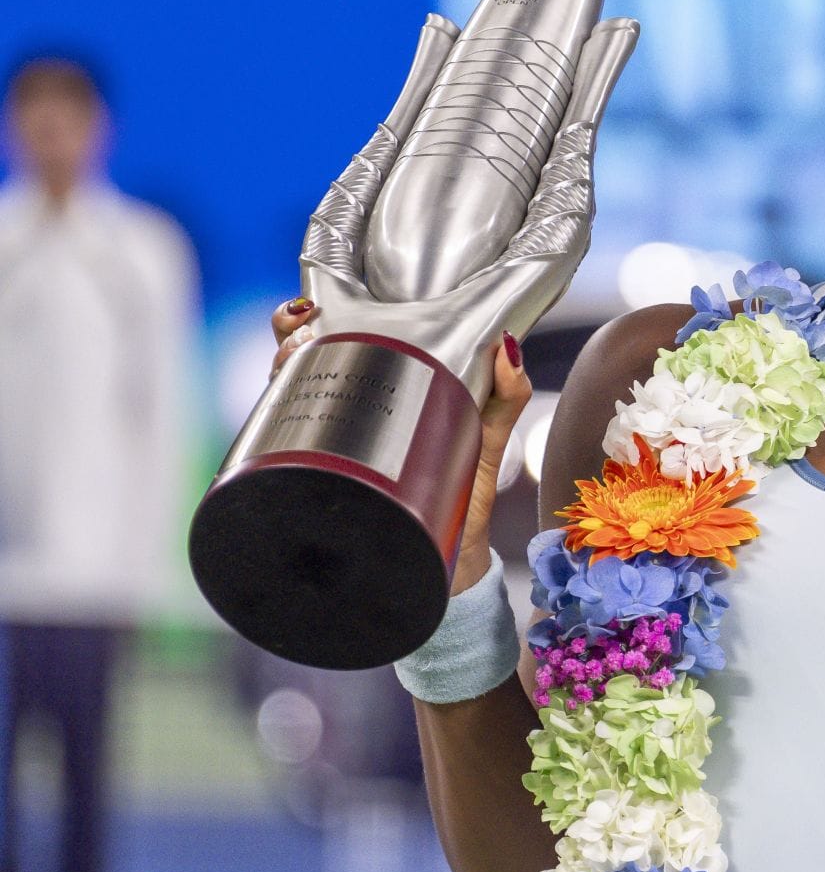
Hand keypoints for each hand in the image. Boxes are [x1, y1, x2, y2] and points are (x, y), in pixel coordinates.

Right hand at [269, 296, 531, 593]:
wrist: (454, 564)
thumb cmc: (465, 494)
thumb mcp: (487, 436)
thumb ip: (504, 396)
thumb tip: (508, 346)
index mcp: (385, 391)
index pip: (338, 342)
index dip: (313, 320)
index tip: (311, 307)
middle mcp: (349, 416)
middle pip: (301, 364)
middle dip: (288, 338)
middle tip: (300, 332)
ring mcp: (331, 450)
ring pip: (285, 401)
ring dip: (278, 373)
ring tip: (288, 361)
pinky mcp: (322, 486)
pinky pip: (282, 459)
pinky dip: (269, 436)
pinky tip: (276, 419)